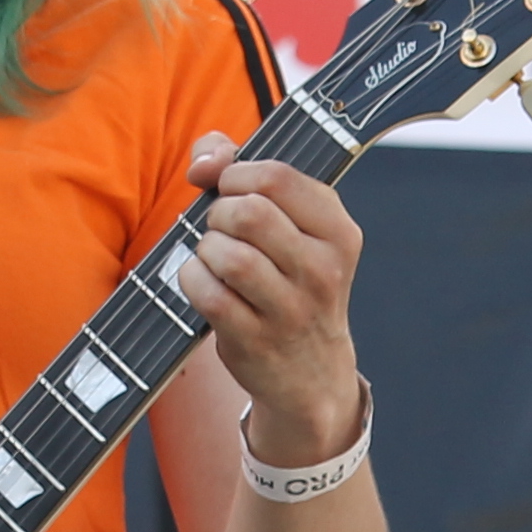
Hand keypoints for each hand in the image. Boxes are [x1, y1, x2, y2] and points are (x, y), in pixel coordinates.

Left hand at [181, 133, 364, 466]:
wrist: (312, 373)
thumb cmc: (294, 283)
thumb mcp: (296, 227)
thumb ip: (248, 172)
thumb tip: (205, 158)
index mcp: (338, 233)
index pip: (278, 177)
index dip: (237, 173)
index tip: (228, 187)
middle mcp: (322, 270)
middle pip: (250, 212)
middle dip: (219, 212)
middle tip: (222, 229)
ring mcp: (290, 309)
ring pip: (228, 254)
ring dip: (206, 248)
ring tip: (215, 257)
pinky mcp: (255, 339)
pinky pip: (207, 292)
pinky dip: (192, 279)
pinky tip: (204, 281)